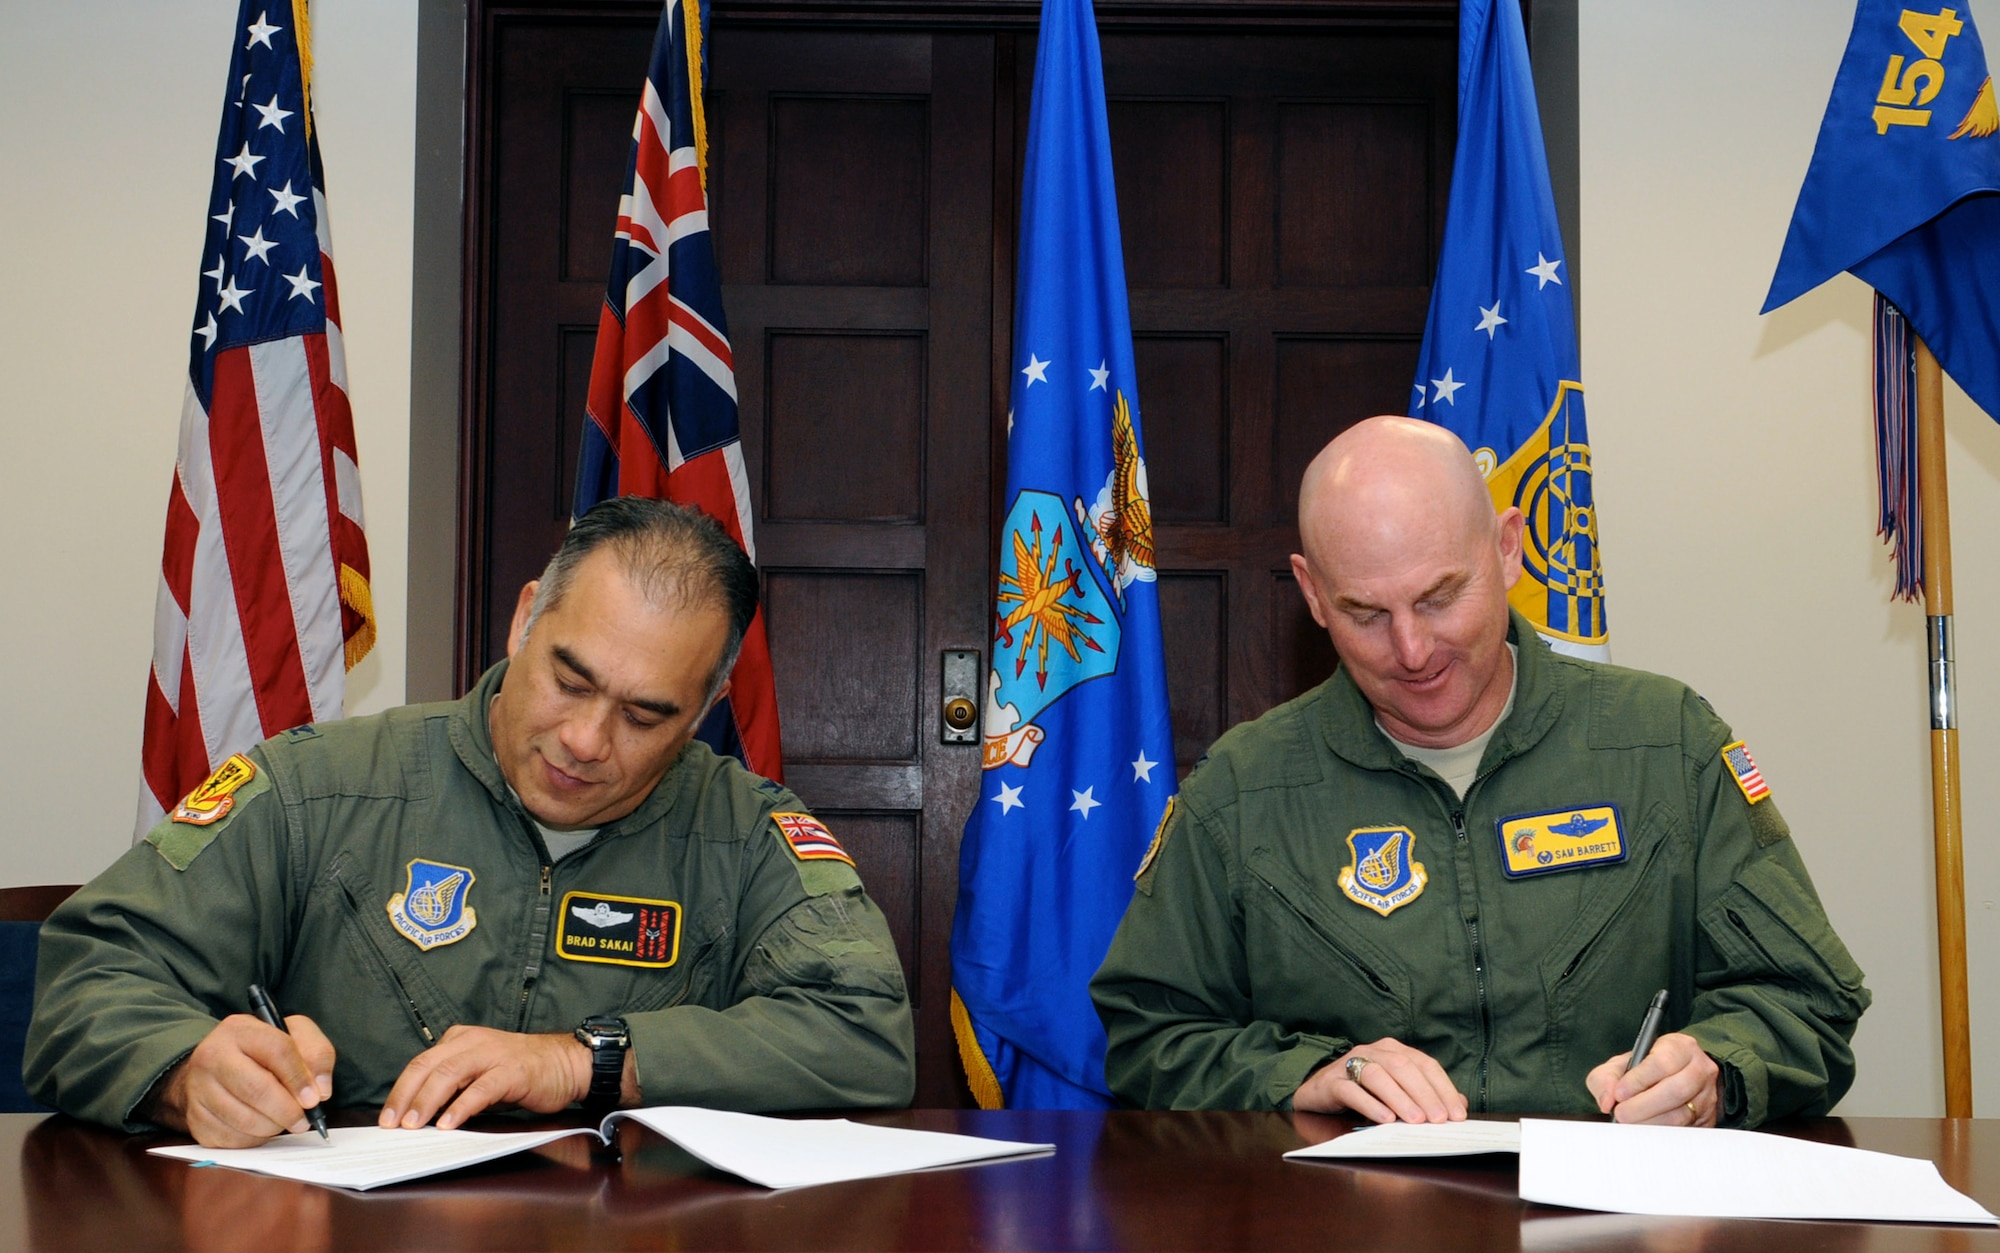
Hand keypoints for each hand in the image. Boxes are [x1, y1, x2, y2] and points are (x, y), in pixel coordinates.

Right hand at [148, 1013, 334, 1147]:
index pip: (277, 1050)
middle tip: (304, 1121)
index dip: (300, 1078)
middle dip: (287, 1110)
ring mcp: (198, 1089)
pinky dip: (253, 1139)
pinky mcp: (194, 1118)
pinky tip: (261, 1127)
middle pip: (257, 1089)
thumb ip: (317, 1055)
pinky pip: (230, 1139)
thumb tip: (320, 1091)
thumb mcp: (295, 1036)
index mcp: (239, 1029)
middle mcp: (212, 1056)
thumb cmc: (263, 1051)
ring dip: (272, 1127)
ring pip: (243, 1119)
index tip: (314, 1098)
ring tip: (283, 1121)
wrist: (217, 1067)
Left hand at [379, 1025, 594, 1129]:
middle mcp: (472, 1042)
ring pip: (449, 1074)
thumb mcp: (479, 1071)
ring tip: (415, 1125)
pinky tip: (449, 1124)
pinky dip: (462, 1107)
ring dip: (427, 1101)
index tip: (387, 1117)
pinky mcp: (512, 1072)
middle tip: (392, 1124)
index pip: (420, 1063)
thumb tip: (419, 1114)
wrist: (565, 1062)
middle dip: (405, 1096)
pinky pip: (481, 1089)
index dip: (400, 1090)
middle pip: (428, 1066)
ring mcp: (493, 1054)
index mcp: (460, 1039)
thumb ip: (453, 1085)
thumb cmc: (520, 1071)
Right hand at [1294, 1038, 1467, 1123]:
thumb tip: (1459, 1104)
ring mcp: (1349, 1064)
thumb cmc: (1363, 1092)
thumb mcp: (1396, 1092)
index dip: (1443, 1088)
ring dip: (1400, 1098)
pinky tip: (1384, 1119)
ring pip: (1378, 1075)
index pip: (1424, 1064)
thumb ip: (1425, 1094)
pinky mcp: (1331, 1082)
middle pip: (1402, 1067)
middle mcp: (1372, 1051)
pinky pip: (1351, 1091)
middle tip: (1438, 1119)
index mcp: (1392, 1049)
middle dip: (1424, 1094)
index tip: (1457, 1114)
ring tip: (1415, 1120)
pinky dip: (1370, 1104)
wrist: (1317, 1092)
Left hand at [1585, 1031, 1720, 1125]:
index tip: (1619, 1094)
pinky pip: (1686, 1130)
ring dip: (1652, 1123)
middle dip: (1644, 1106)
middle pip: (1676, 1090)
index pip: (1662, 1062)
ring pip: (1683, 1114)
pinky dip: (1663, 1134)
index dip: (1639, 1080)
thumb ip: (1607, 1077)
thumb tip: (1607, 1101)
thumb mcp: (1622, 1063)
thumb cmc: (1645, 1069)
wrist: (1675, 1078)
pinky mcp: (1708, 1119)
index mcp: (1679, 1047)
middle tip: (1621, 1115)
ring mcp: (1707, 1095)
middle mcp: (1699, 1069)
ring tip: (1629, 1125)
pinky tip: (1646, 1133)